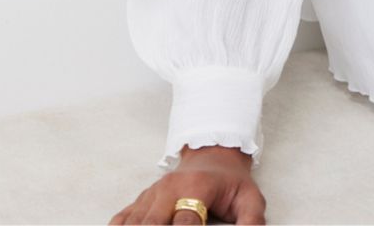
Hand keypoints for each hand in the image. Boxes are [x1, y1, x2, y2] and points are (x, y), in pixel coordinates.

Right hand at [109, 145, 265, 224]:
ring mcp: (152, 194)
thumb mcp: (249, 198)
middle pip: (152, 223)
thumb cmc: (231, 182)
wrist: (213, 154)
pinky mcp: (142, 200)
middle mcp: (169, 189)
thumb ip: (251, 221)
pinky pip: (122, 219)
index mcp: (196, 187)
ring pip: (135, 222)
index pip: (186, 222)